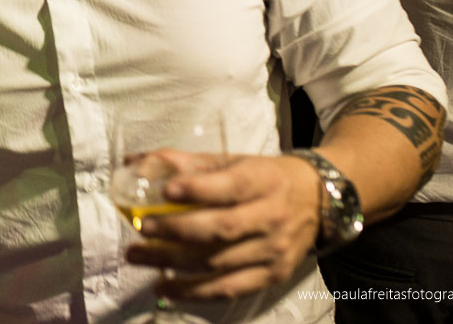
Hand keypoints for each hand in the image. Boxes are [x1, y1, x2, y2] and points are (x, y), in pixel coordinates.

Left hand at [124, 153, 319, 299]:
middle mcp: (271, 217)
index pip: (231, 187)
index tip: (165, 190)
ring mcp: (273, 251)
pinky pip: (230, 289)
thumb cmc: (262, 176)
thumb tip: (135, 162)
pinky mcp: (272, 276)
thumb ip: (186, 163)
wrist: (318, 200)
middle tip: (141, 228)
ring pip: (219, 263)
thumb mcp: (232, 161)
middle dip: (176, 230)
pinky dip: (194, 292)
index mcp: (262, 180)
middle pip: (221, 229)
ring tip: (137, 256)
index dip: (197, 189)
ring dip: (174, 263)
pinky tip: (165, 287)